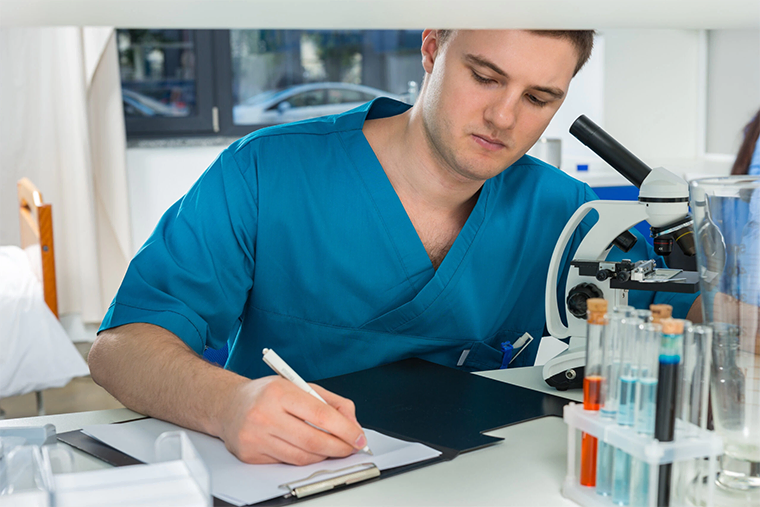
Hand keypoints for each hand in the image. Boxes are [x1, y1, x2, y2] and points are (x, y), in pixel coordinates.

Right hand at [220, 376, 367, 464]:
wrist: (228, 405)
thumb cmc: (267, 394)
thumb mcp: (299, 386)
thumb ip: (330, 402)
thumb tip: (353, 423)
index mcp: (280, 392)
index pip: (320, 414)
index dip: (345, 429)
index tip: (358, 437)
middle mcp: (265, 414)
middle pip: (313, 440)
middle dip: (339, 447)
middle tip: (351, 447)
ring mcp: (255, 437)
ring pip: (302, 457)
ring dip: (324, 456)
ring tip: (332, 448)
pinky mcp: (250, 455)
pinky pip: (287, 463)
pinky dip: (304, 459)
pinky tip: (309, 450)